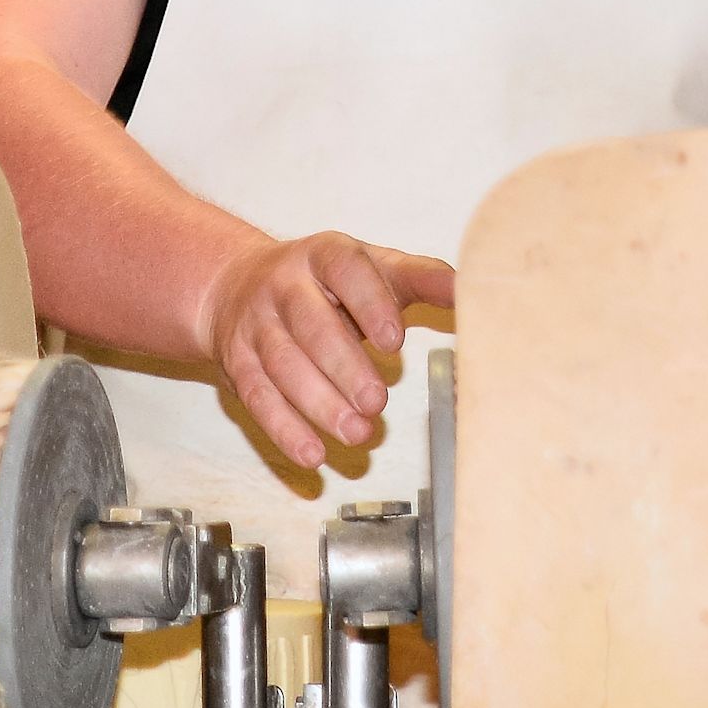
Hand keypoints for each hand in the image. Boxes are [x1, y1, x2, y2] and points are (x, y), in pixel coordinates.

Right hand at [200, 231, 456, 468]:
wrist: (236, 285)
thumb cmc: (323, 282)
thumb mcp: (373, 268)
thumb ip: (421, 277)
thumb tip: (471, 289)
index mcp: (324, 254)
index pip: (346, 270)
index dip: (370, 304)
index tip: (396, 341)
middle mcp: (284, 284)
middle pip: (311, 325)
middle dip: (344, 366)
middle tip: (376, 402)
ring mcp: (256, 324)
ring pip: (283, 365)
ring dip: (319, 403)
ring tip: (356, 432)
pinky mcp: (237, 361)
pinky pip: (257, 398)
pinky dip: (284, 429)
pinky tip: (313, 452)